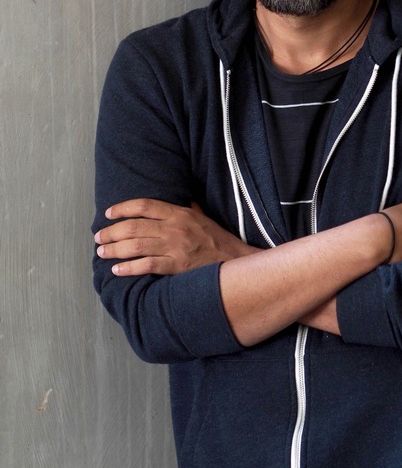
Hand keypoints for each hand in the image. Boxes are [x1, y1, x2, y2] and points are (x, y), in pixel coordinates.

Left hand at [95, 199, 255, 275]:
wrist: (236, 260)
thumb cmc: (219, 240)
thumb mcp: (203, 217)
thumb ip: (189, 208)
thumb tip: (181, 197)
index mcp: (180, 213)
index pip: (145, 205)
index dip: (123, 208)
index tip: (109, 213)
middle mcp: (175, 228)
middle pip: (134, 226)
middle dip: (112, 231)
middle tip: (99, 237)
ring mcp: (175, 247)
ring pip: (136, 245)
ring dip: (115, 249)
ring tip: (102, 252)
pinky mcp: (177, 266)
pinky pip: (148, 265)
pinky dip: (130, 267)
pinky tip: (117, 270)